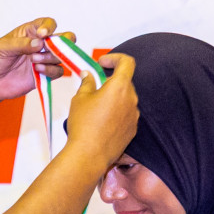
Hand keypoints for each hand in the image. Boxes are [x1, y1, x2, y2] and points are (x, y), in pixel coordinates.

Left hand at [0, 18, 66, 104]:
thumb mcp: (3, 47)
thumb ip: (21, 44)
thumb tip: (40, 43)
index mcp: (30, 32)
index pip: (48, 23)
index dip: (50, 27)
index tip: (43, 34)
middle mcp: (40, 45)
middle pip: (64, 39)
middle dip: (63, 42)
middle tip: (49, 48)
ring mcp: (42, 60)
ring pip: (61, 56)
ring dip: (51, 57)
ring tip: (34, 60)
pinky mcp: (43, 75)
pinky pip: (57, 72)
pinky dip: (51, 70)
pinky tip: (38, 70)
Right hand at [61, 53, 137, 167]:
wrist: (90, 155)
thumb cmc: (84, 126)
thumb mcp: (80, 99)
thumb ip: (87, 82)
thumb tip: (88, 75)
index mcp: (120, 86)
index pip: (127, 62)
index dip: (115, 58)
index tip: (102, 62)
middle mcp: (131, 99)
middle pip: (125, 81)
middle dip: (111, 80)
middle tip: (95, 85)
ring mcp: (134, 115)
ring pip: (125, 99)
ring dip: (114, 98)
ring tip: (96, 107)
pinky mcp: (132, 129)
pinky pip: (126, 114)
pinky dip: (116, 112)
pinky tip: (102, 121)